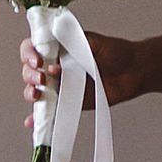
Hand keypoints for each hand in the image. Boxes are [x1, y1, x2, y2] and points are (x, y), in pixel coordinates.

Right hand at [20, 25, 143, 111]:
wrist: (133, 71)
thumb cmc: (116, 53)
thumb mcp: (92, 40)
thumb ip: (72, 42)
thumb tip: (53, 53)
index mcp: (58, 49)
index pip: (32, 49)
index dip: (29, 54)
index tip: (39, 61)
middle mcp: (54, 67)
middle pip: (29, 71)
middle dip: (30, 76)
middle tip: (43, 79)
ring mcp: (59, 85)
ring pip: (34, 90)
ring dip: (30, 93)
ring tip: (39, 95)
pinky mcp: (65, 102)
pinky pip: (47, 110)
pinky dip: (37, 118)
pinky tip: (33, 121)